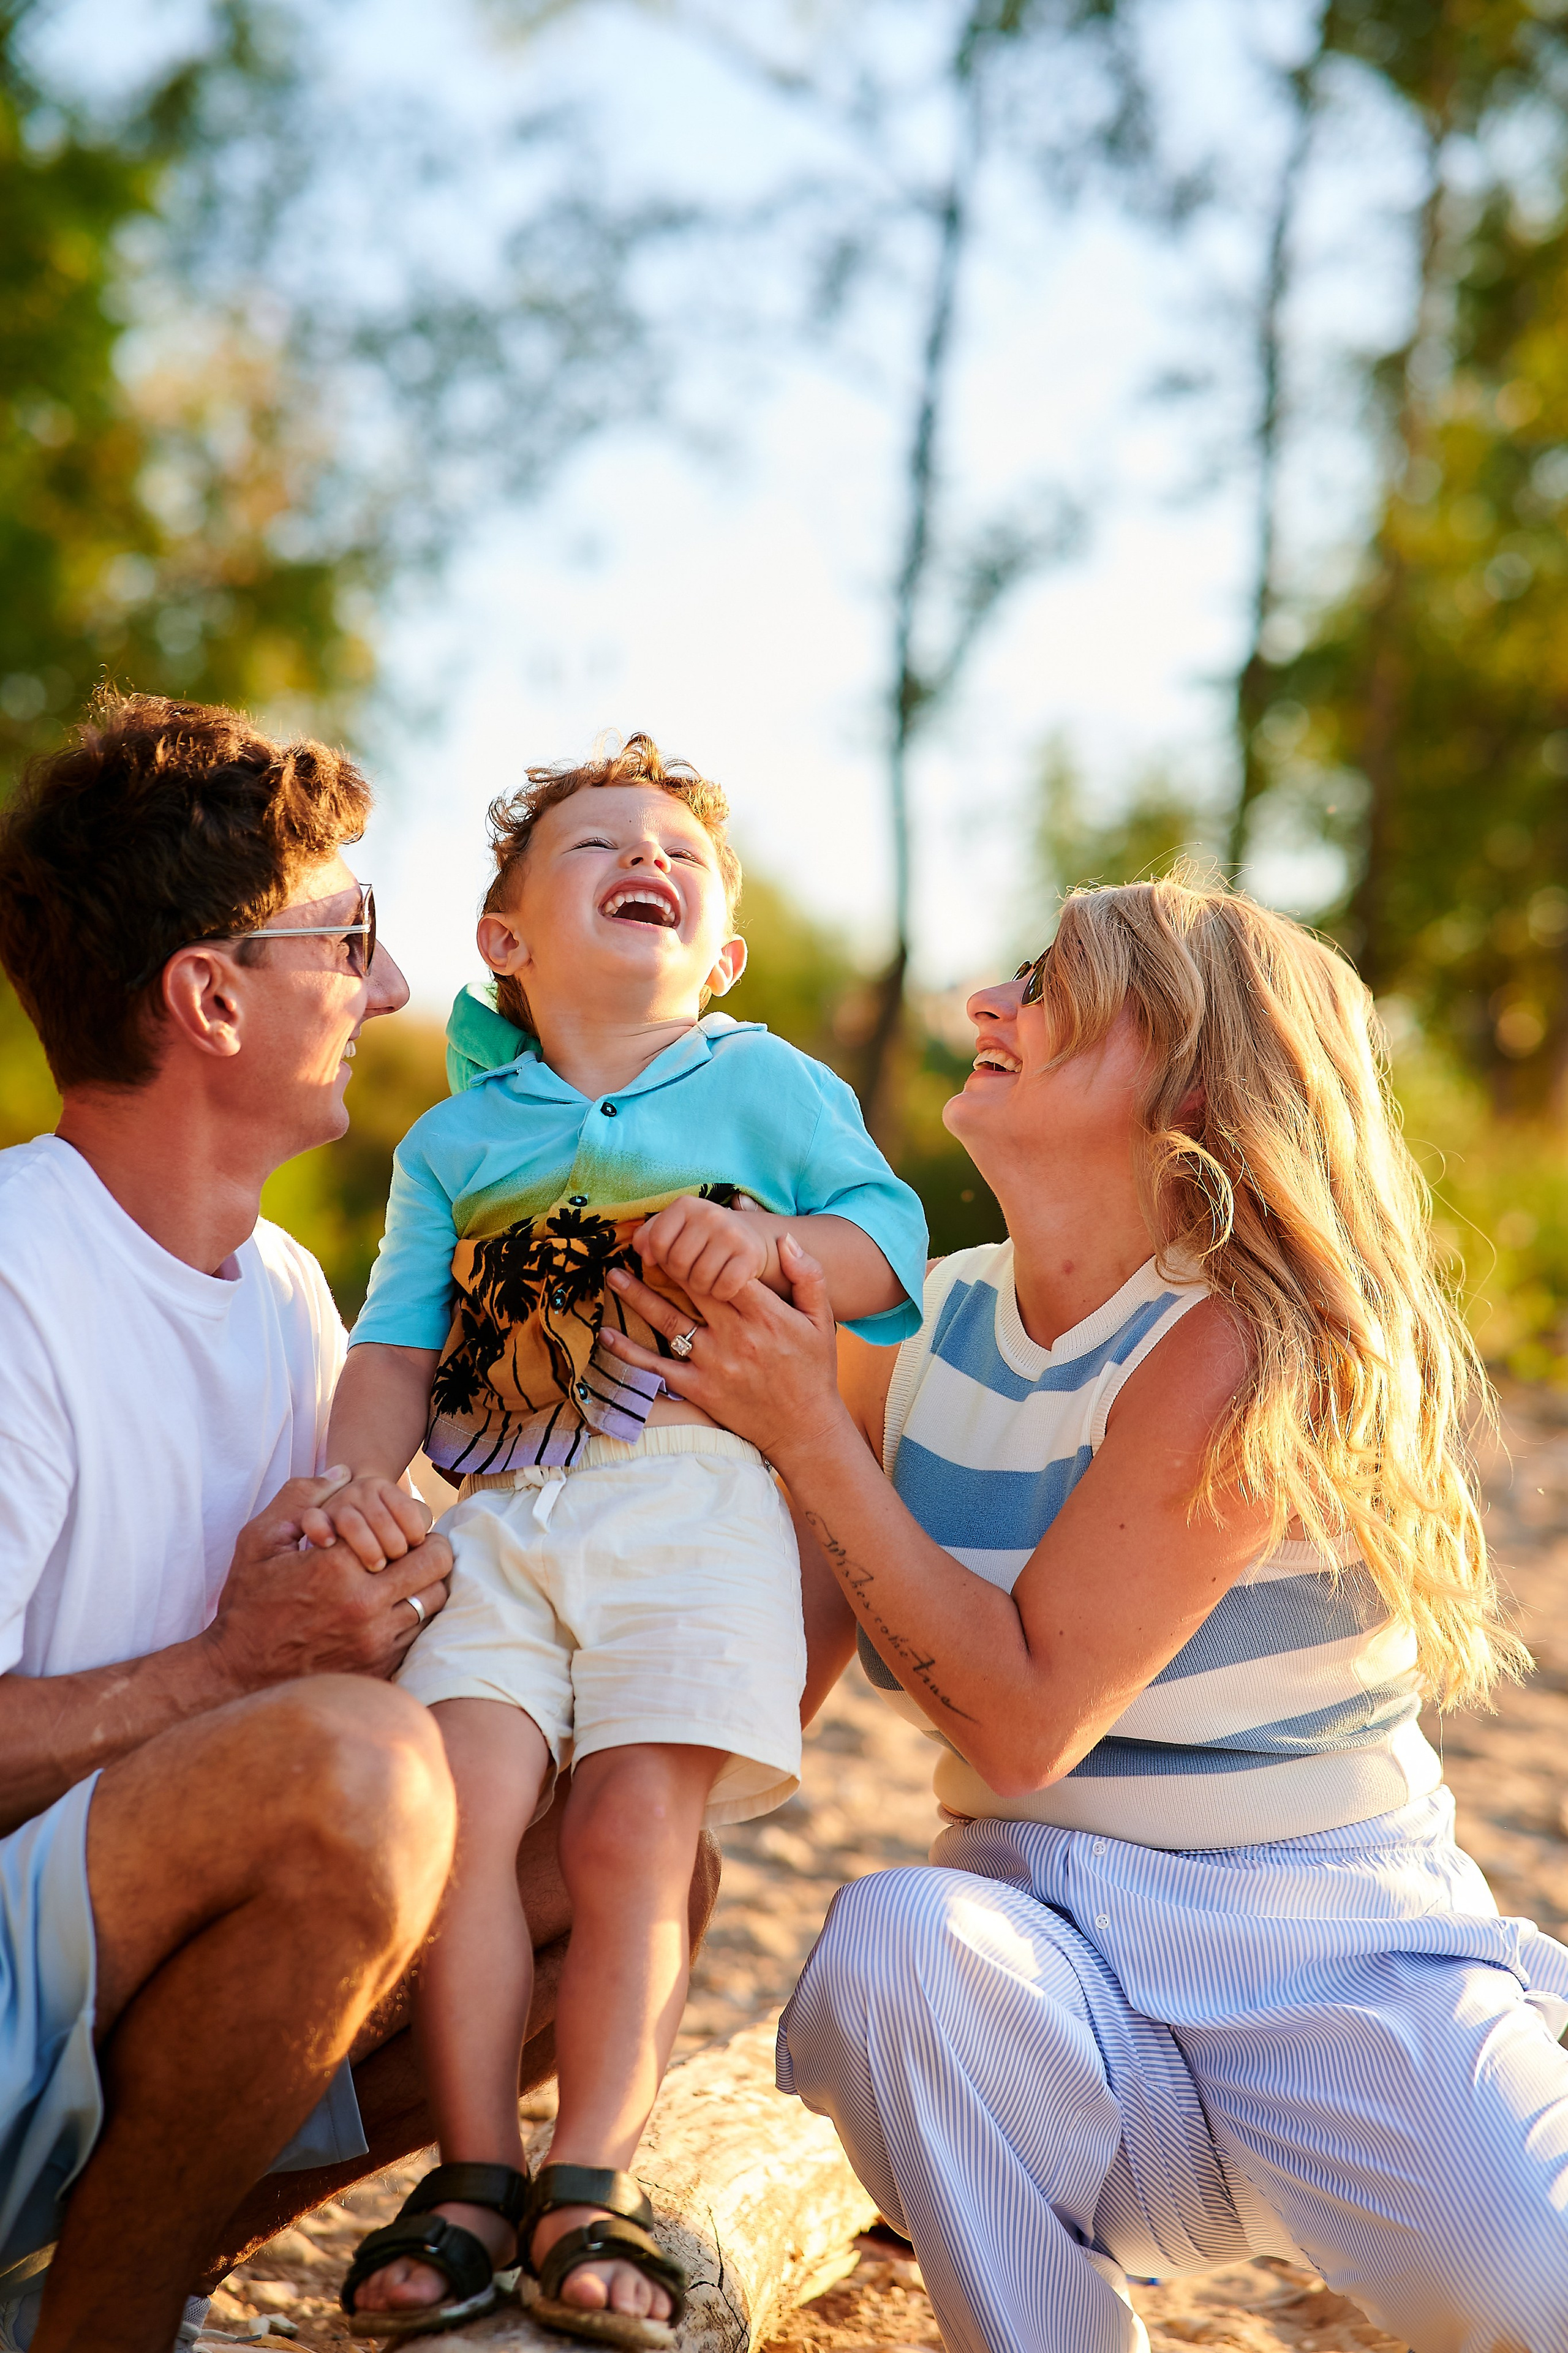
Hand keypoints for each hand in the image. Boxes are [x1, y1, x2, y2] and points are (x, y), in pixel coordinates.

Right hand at [201, 1473, 451, 1691]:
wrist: (237, 1673)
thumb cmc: (247, 1603)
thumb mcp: (260, 1541)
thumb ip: (301, 1497)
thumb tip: (342, 1471)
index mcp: (337, 1567)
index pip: (407, 1528)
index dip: (407, 1520)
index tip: (399, 1524)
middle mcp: (363, 1605)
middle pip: (435, 1563)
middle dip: (429, 1547)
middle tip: (416, 1546)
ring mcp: (374, 1641)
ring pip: (434, 1599)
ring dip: (425, 1583)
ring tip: (406, 1577)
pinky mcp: (378, 1667)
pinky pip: (419, 1633)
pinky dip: (414, 1616)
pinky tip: (392, 1609)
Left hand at [602, 1235, 847, 1463]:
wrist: (804, 1427)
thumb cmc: (813, 1370)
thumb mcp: (821, 1321)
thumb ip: (808, 1277)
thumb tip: (787, 1240)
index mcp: (765, 1314)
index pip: (726, 1272)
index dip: (701, 1251)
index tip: (680, 1235)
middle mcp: (736, 1336)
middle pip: (691, 1290)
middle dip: (663, 1264)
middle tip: (638, 1245)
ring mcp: (713, 1363)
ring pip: (668, 1321)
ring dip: (638, 1297)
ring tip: (614, 1276)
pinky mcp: (698, 1389)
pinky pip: (657, 1367)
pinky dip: (629, 1352)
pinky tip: (606, 1334)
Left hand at [634, 1194, 770, 1303]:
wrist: (748, 1236)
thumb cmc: (701, 1236)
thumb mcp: (674, 1228)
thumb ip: (649, 1237)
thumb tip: (644, 1256)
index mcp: (685, 1205)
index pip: (657, 1241)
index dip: (661, 1258)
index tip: (673, 1257)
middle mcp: (710, 1214)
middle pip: (678, 1263)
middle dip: (682, 1276)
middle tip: (692, 1271)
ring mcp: (732, 1234)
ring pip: (700, 1279)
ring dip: (701, 1288)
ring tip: (707, 1278)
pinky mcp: (750, 1255)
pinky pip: (724, 1287)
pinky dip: (721, 1293)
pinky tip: (723, 1284)